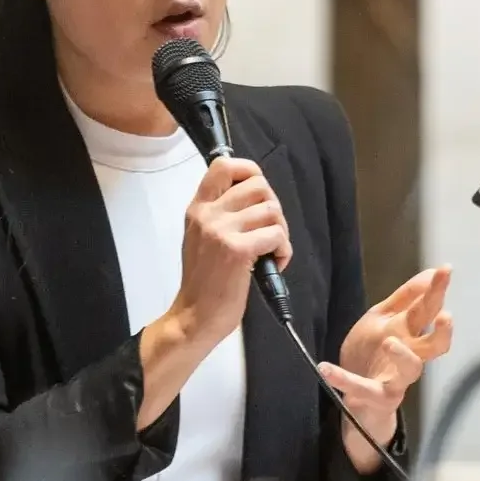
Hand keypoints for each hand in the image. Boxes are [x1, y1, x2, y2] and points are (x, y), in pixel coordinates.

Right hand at [169, 155, 288, 345]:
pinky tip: (274, 263)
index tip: (259, 190)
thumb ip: (221, 212)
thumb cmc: (204, 280)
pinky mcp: (237, 251)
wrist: (195, 315)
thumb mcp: (201, 235)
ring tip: (271, 250)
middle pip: (258, 185)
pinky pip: (276, 235)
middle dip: (273, 207)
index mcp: (198, 207)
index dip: (250, 170)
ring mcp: (222, 231)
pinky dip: (283, 250)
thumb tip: (256, 196)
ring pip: (272, 210)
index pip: (224, 165)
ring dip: (280, 231)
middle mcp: (208, 214)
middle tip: (269, 230)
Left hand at [322, 265, 454, 471]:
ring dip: (403, 356)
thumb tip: (430, 272)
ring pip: (411, 369)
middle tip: (445, 316)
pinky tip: (325, 369)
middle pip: (434, 343)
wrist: (358, 398)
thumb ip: (405, 298)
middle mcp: (410, 356)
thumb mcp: (384, 319)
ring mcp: (397, 379)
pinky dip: (343, 379)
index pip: (428, 310)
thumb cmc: (373, 353)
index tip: (445, 269)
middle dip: (442, 330)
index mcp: (410, 334)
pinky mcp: (377, 397)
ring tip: (389, 342)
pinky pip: (361, 388)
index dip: (437, 290)